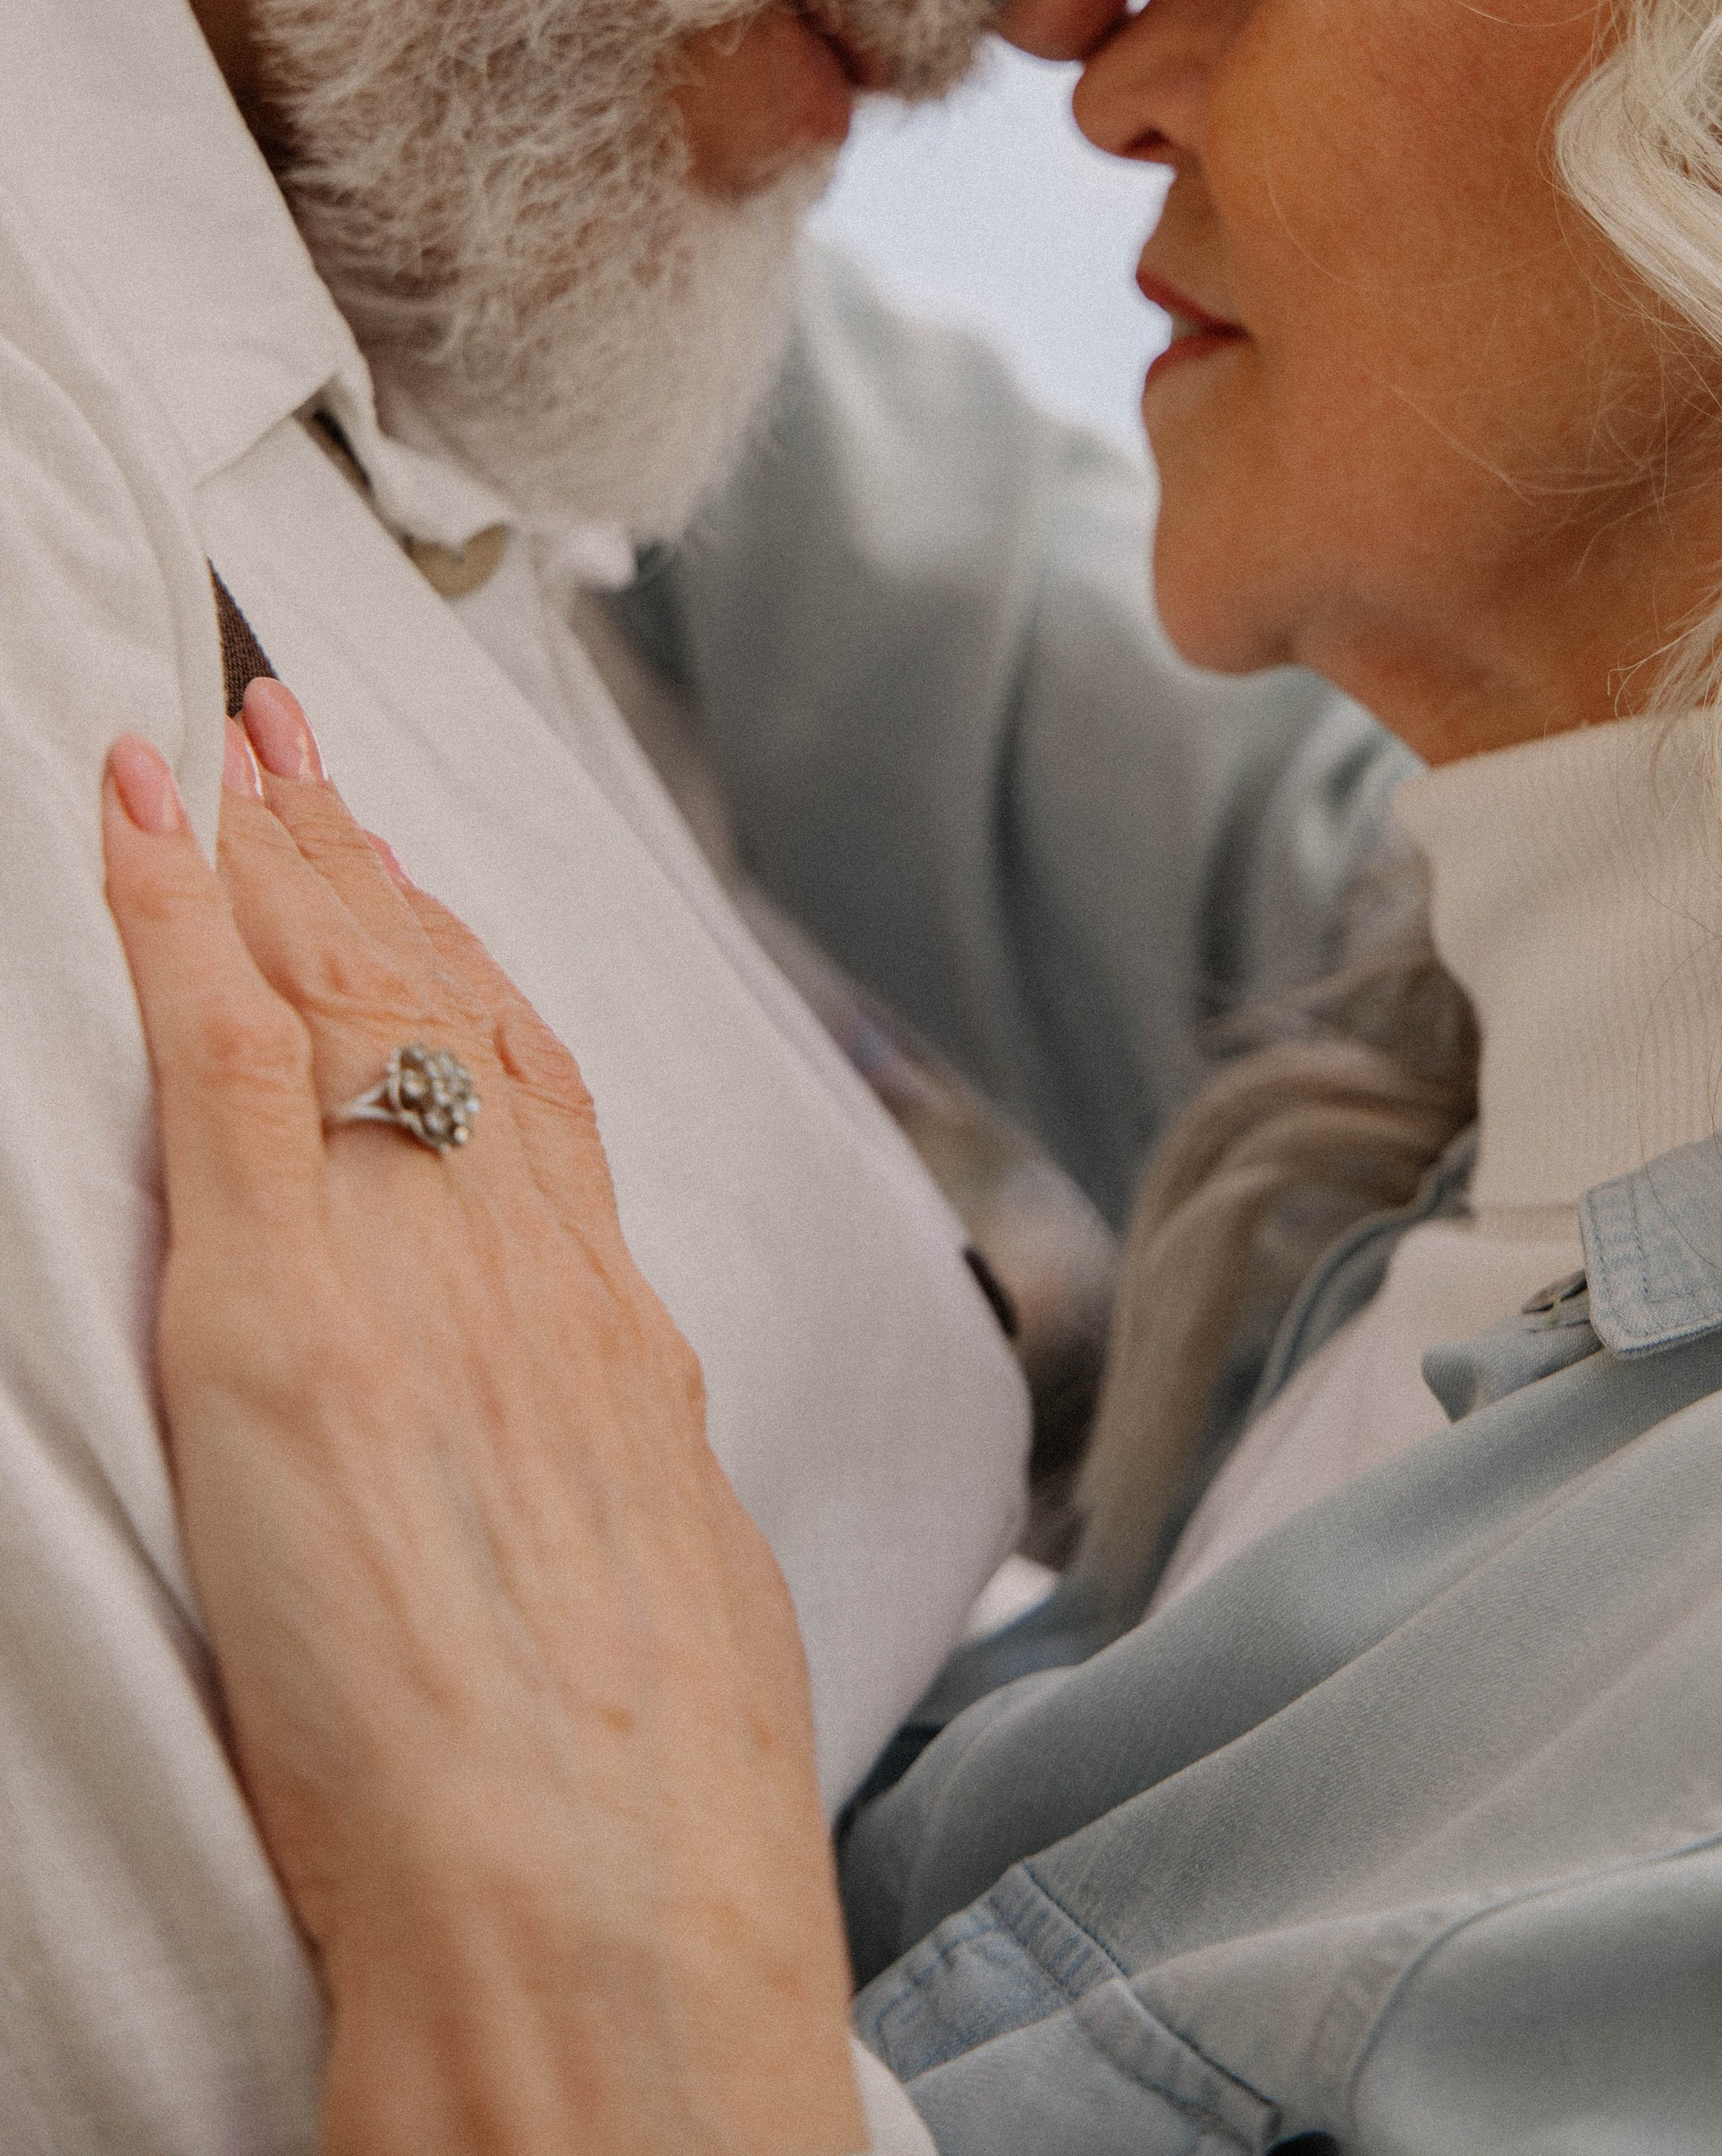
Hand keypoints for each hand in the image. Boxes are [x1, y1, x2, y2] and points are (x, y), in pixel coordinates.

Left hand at [103, 686, 866, 2155]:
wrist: (598, 1894)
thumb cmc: (642, 1798)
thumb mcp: (667, 1590)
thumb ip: (612, 1472)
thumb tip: (583, 1449)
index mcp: (608, 1332)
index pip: (529, 1083)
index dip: (465, 954)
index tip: (417, 868)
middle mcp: (524, 1265)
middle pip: (442, 1006)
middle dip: (365, 858)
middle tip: (302, 741)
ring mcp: (411, 1270)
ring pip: (346, 996)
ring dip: (282, 851)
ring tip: (235, 749)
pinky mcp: (285, 1312)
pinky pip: (226, 1056)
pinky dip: (175, 918)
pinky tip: (140, 820)